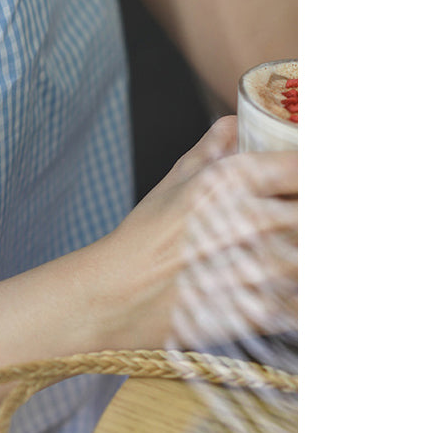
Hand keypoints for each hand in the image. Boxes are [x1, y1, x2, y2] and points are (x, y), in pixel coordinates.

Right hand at [95, 116, 296, 351]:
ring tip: (290, 249)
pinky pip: (300, 299)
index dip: (314, 171)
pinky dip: (298, 293)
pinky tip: (283, 286)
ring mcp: (255, 267)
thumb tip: (234, 123)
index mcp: (229, 181)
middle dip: (311, 213)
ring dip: (304, 254)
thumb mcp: (173, 182)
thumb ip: (210, 150)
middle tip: (300, 218)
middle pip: (312, 212)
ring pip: (309, 257)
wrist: (116, 295)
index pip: (302, 166)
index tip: (314, 177)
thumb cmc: (143, 238)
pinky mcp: (258, 309)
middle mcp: (247, 219)